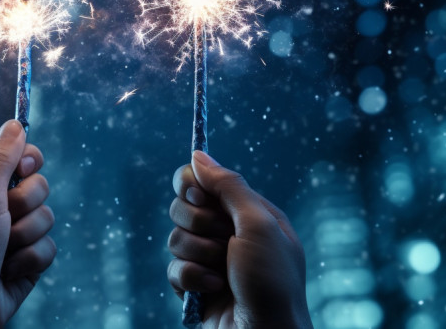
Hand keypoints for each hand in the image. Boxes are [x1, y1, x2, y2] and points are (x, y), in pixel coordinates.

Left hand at [0, 120, 56, 328]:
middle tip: (6, 220)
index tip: (25, 171)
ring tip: (4, 251)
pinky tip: (10, 270)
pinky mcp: (26, 252)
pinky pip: (48, 242)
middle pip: (36, 182)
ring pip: (46, 214)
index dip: (25, 161)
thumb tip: (15, 124)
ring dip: (28, 235)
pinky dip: (32, 258)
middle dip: (26, 205)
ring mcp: (10, 228)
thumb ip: (1, 159)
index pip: (12, 152)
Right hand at [167, 151, 311, 328]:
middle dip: (197, 224)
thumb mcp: (258, 223)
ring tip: (221, 272)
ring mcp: (211, 260)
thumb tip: (197, 154)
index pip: (205, 179)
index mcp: (248, 212)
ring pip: (175, 238)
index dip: (193, 185)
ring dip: (197, 254)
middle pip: (184, 206)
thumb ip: (228, 185)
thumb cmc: (272, 281)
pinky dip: (191, 279)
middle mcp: (229, 232)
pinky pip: (173, 269)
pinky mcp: (196, 286)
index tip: (197, 196)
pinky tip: (214, 291)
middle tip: (220, 239)